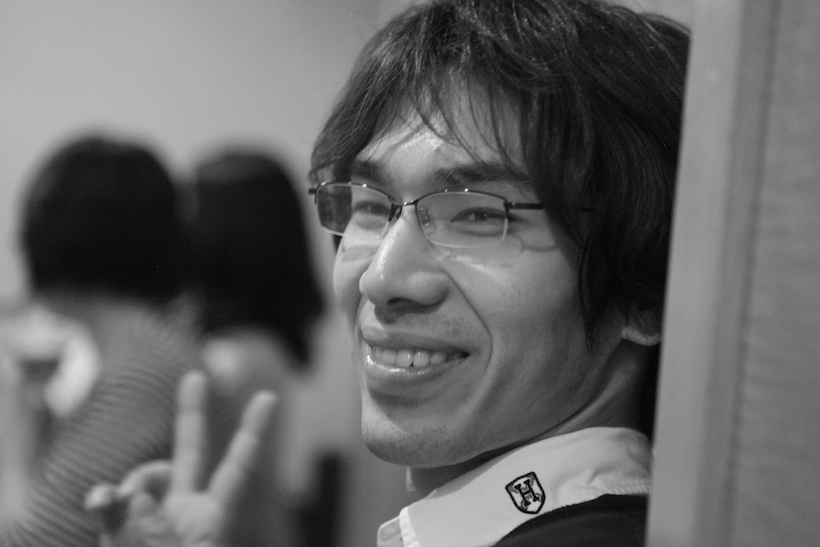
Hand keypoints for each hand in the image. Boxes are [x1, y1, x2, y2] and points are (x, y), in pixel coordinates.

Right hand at [85, 371, 275, 546]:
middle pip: (191, 451)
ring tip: (130, 517)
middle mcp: (184, 509)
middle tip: (196, 376)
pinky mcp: (121, 523)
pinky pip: (110, 497)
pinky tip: (103, 506)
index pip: (239, 465)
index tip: (270, 396)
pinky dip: (106, 500)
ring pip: (144, 476)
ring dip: (135, 487)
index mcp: (213, 517)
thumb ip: (151, 529)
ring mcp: (152, 514)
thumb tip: (126, 495)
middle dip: (190, 414)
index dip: (253, 431)